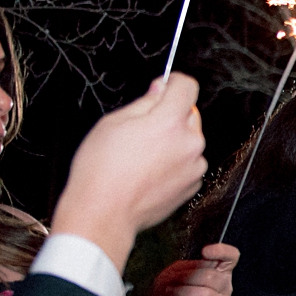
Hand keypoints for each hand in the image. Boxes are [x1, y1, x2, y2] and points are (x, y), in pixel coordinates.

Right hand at [51, 75, 207, 273]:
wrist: (104, 213)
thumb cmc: (101, 170)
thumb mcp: (112, 123)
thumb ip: (144, 103)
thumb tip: (160, 90)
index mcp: (169, 123)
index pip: (187, 87)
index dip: (174, 83)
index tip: (165, 86)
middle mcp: (189, 143)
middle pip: (189, 114)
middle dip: (170, 115)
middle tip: (141, 129)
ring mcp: (194, 166)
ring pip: (189, 140)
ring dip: (173, 141)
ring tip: (142, 157)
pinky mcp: (193, 184)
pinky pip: (188, 163)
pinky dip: (174, 162)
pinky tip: (149, 172)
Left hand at [144, 243, 237, 295]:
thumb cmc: (170, 293)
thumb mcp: (176, 272)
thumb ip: (191, 265)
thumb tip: (202, 260)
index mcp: (218, 271)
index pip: (231, 257)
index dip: (222, 251)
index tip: (205, 251)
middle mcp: (223, 288)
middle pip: (213, 277)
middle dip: (188, 279)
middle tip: (173, 283)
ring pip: (206, 295)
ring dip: (183, 292)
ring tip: (172, 294)